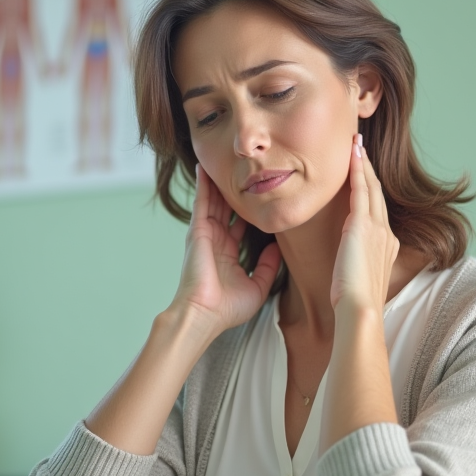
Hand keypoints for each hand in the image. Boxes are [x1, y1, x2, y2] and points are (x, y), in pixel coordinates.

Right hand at [168, 165, 281, 336]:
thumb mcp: (257, 287)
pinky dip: (203, 185)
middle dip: (234, 191)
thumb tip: (277, 249)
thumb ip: (268, 267)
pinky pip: (201, 202)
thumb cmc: (228, 308)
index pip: (240, 226)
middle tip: (244, 171)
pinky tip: (205, 168)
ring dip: (218, 183)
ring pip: (214, 201)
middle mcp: (216, 241)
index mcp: (228, 254)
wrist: (204, 313)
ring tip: (225, 162)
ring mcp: (205, 234)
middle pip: (227, 209)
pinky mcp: (198, 230)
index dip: (250, 211)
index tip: (261, 196)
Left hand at [330, 135, 399, 310]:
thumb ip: (358, 265)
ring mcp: (378, 228)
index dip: (371, 188)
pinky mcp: (362, 226)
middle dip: (369, 169)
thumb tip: (349, 265)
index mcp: (388, 246)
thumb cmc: (355, 303)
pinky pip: (361, 191)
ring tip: (356, 143)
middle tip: (361, 147)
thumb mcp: (360, 279)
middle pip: (377, 193)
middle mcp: (387, 234)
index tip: (365, 172)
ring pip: (371, 187)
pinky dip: (358, 171)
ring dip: (363, 164)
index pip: (378, 210)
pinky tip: (354, 155)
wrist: (361, 308)